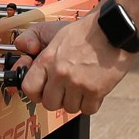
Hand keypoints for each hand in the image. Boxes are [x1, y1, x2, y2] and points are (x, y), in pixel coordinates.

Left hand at [16, 14, 135, 115]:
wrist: (114, 29)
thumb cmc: (87, 31)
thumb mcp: (53, 30)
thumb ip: (33, 38)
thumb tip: (23, 47)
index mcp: (48, 60)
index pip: (29, 88)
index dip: (35, 91)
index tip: (41, 88)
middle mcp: (61, 74)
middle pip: (49, 103)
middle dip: (57, 98)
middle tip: (64, 88)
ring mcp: (78, 84)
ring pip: (69, 108)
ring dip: (75, 100)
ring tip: (81, 85)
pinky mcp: (96, 91)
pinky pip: (88, 109)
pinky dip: (91, 103)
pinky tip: (92, 89)